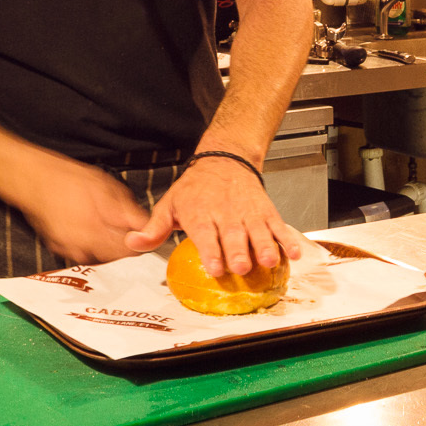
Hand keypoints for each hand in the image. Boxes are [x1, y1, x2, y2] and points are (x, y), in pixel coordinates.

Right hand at [13, 154, 149, 265]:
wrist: (32, 180)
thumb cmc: (69, 178)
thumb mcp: (106, 186)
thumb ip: (128, 210)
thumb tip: (147, 225)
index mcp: (99, 228)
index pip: (131, 248)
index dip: (140, 239)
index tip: (143, 230)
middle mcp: (84, 245)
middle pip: (117, 257)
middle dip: (125, 243)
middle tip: (123, 225)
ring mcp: (70, 250)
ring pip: (101, 258)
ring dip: (108, 246)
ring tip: (103, 223)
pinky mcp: (60, 251)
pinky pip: (84, 255)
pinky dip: (91, 246)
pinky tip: (87, 228)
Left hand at [126, 157, 301, 276]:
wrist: (224, 159)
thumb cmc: (194, 189)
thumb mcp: (169, 204)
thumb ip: (154, 229)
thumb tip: (132, 243)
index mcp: (201, 214)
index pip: (206, 235)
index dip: (211, 251)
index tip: (215, 267)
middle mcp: (226, 214)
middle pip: (234, 235)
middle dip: (238, 251)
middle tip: (241, 267)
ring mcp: (249, 213)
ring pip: (259, 231)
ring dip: (265, 247)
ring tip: (268, 262)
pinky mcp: (266, 212)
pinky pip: (279, 226)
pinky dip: (288, 240)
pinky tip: (293, 254)